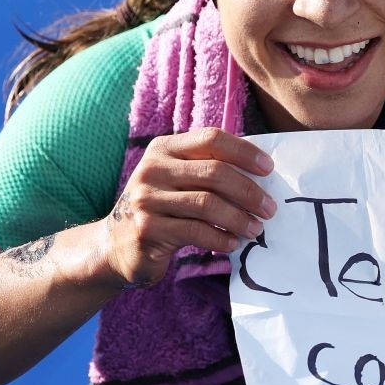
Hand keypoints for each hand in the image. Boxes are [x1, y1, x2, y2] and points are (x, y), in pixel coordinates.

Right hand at [101, 128, 275, 287]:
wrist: (114, 245)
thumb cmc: (161, 209)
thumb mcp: (177, 180)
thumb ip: (207, 170)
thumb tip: (260, 174)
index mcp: (164, 149)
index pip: (210, 138)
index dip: (243, 152)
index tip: (269, 169)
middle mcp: (152, 168)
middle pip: (213, 172)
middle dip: (248, 191)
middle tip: (270, 208)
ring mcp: (146, 199)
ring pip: (207, 204)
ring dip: (239, 218)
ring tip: (256, 229)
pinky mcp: (147, 229)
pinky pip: (195, 231)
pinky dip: (221, 238)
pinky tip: (234, 243)